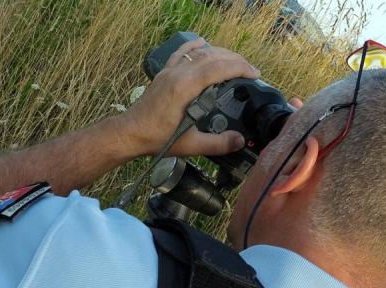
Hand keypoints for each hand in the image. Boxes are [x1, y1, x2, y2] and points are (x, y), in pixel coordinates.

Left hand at [120, 39, 261, 156]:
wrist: (130, 133)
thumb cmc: (156, 139)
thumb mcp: (190, 145)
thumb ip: (217, 144)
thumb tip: (239, 141)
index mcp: (185, 88)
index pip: (219, 68)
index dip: (240, 68)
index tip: (255, 74)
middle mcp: (178, 74)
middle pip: (212, 56)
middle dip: (235, 60)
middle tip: (250, 70)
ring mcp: (169, 72)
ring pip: (198, 53)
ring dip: (219, 53)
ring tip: (235, 61)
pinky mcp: (163, 74)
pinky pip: (180, 54)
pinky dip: (194, 47)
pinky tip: (202, 43)